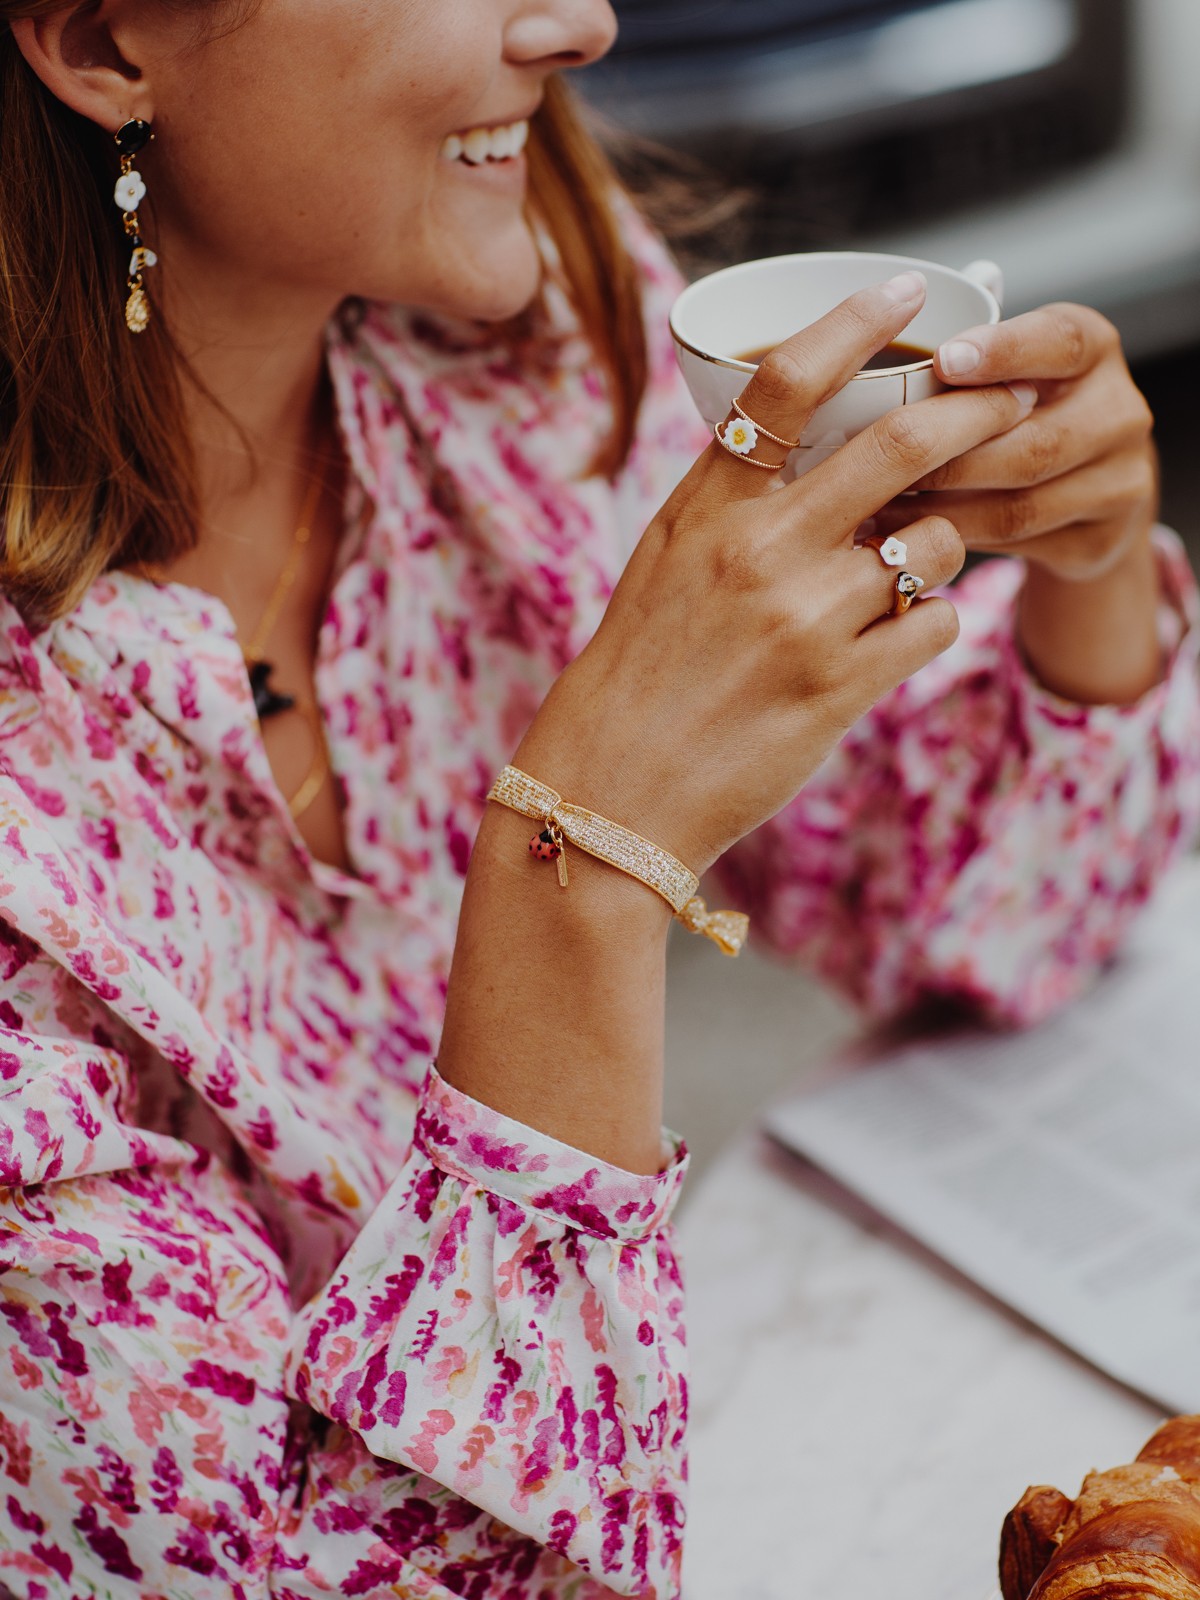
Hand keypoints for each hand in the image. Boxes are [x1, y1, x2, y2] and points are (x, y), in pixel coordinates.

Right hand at [515, 273, 1035, 874]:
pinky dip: (933, 623)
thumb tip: (820, 449)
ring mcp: (803, 619)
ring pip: (936, 544)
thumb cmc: (639, 671)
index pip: (785, 381)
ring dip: (947, 546)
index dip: (857, 322)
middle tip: (1009, 403)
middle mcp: (758, 550)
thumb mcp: (666, 562)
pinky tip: (897, 639)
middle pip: (900, 444)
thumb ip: (736, 501)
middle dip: (975, 414)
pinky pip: (935, 626)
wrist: (613, 787)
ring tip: (917, 566)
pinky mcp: (840, 687)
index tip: (907, 292)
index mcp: (705, 507)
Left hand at [887, 303, 1157, 581]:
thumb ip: (967, 348)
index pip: (1059, 342)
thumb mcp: (1008, 366)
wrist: (1088, 494)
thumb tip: (885, 325)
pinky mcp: (1100, 540)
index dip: (1002, 352)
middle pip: (1033, 444)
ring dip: (942, 507)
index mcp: (1094, 348)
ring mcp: (1121, 480)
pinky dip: (956, 538)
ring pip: (1020, 505)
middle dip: (950, 456)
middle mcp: (1120, 411)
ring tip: (880, 503)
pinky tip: (909, 532)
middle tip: (883, 461)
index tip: (942, 359)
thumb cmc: (1022, 413)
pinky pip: (1016, 544)